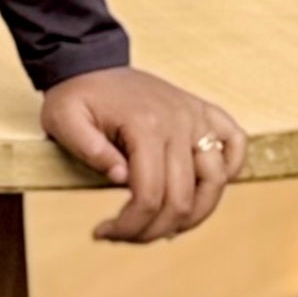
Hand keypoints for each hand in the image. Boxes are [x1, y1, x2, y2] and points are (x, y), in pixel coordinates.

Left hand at [39, 67, 246, 242]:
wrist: (89, 60)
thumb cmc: (75, 95)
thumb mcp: (63, 120)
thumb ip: (88, 149)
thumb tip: (120, 179)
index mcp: (145, 124)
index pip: (149, 195)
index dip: (129, 226)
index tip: (103, 233)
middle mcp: (179, 120)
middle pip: (182, 198)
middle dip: (154, 230)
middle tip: (126, 235)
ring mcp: (195, 115)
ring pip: (216, 181)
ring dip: (194, 215)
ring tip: (165, 227)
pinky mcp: (203, 111)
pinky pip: (234, 142)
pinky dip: (231, 169)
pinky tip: (203, 189)